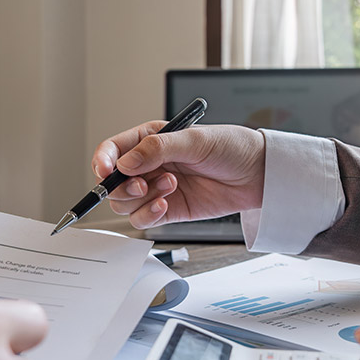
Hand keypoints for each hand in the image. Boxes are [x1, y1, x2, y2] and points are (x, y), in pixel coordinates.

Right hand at [92, 122, 265, 228]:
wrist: (257, 175)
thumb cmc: (231, 148)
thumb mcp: (194, 140)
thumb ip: (157, 149)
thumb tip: (125, 163)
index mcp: (149, 139)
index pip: (112, 150)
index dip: (103, 161)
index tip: (105, 171)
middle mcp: (149, 165)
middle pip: (113, 182)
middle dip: (124, 186)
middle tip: (145, 183)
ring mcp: (157, 189)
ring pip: (124, 203)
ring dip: (141, 199)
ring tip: (170, 187)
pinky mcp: (168, 211)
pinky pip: (142, 220)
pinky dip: (148, 215)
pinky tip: (166, 204)